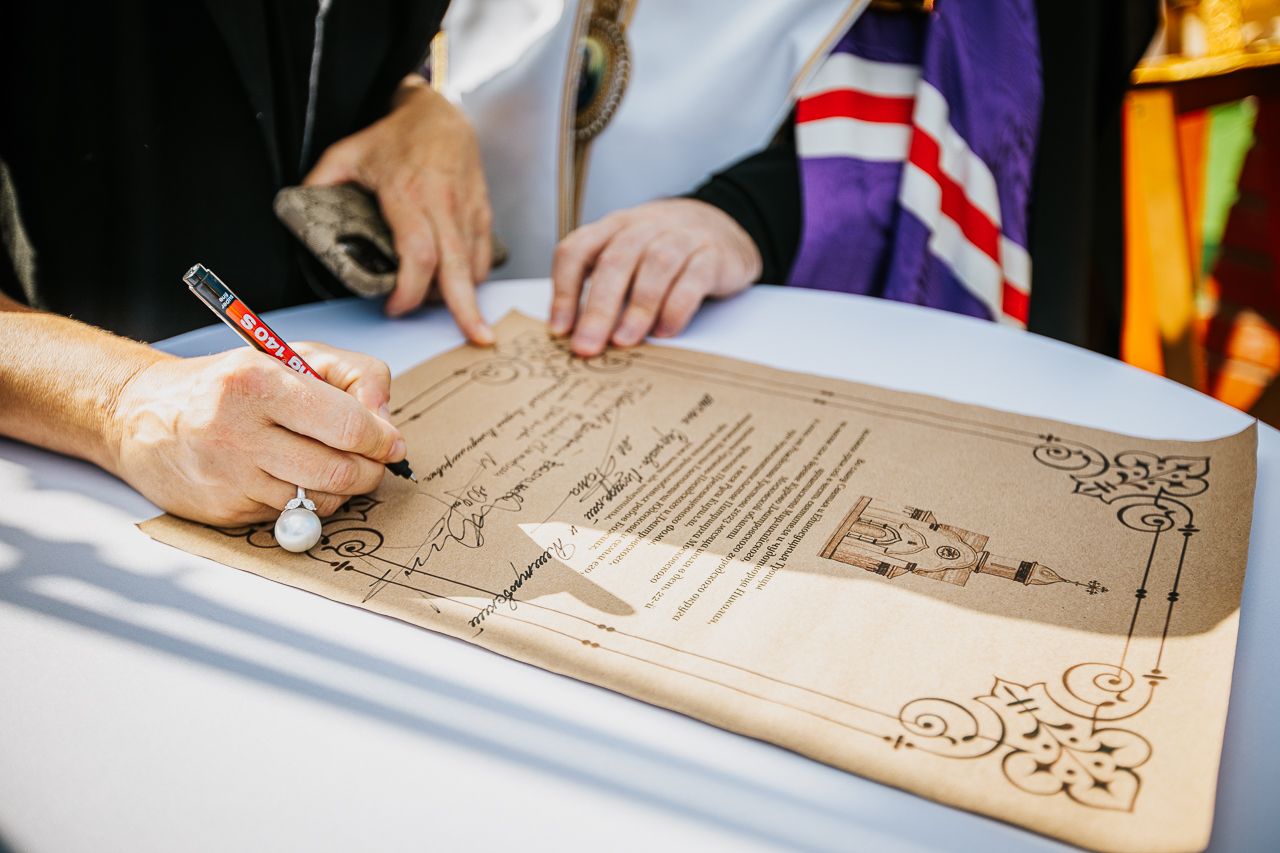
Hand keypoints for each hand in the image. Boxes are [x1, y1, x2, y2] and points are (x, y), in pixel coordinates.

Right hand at [109, 343, 405, 525]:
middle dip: (371, 470)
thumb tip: (387, 420)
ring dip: (342, 489)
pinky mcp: (225, 512)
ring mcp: (230, 477)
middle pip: (341, 471)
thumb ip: (352, 375)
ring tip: (330, 464)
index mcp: (259, 383)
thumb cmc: (228, 384)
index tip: (391, 442)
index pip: (349, 426)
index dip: (383, 439)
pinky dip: (304, 501)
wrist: (141, 416)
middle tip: (373, 461)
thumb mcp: (290, 356)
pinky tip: (289, 477)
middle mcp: (240, 431)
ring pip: (321, 501)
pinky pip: (291, 515)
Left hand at [305, 76, 494, 343]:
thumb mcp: (348, 151)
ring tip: (453, 313)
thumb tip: (297, 208)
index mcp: (408, 195)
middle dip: (466, 308)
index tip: (395, 307)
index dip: (409, 290)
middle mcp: (443, 206)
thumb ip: (322, 181)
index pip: (417, 254)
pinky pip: (484, 254)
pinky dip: (474, 276)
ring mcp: (467, 210)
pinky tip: (461, 287)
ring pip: (474, 265)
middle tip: (477, 339)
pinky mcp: (483, 212)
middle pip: (457, 268)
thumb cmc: (395, 136)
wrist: (441, 114)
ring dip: (464, 295)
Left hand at [549, 198, 761, 355]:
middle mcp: (644, 226)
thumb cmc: (663, 249)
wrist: (721, 224)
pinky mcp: (712, 254)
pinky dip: (677, 307)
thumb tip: (573, 332)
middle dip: (598, 308)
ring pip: (656, 265)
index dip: (564, 291)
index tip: (560, 330)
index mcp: (613, 227)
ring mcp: (681, 237)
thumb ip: (600, 285)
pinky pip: (694, 278)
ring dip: (637, 307)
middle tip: (588, 345)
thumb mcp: (627, 257)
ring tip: (625, 340)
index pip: (577, 250)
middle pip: (615, 261)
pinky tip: (665, 330)